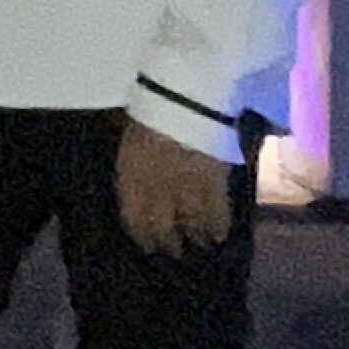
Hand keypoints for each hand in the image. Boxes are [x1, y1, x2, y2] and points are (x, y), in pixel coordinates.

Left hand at [115, 118, 235, 253]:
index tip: (146, 243)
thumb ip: (134, 160)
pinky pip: (216, 215)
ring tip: (199, 243)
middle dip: (166, 242)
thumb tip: (136, 176)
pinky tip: (218, 235)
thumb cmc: (153, 107)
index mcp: (130, 173)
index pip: (132, 216)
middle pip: (160, 227)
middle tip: (173, 251)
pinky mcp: (213, 185)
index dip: (140, 233)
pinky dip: (217, 227)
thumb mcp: (132, 132)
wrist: (186, 97)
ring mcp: (185, 189)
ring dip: (194, 237)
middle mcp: (155, 189)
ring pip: (190, 225)